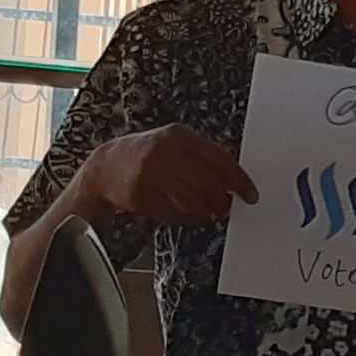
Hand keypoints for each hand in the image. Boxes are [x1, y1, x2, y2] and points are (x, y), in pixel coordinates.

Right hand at [72, 126, 260, 226]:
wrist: (106, 167)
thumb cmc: (147, 155)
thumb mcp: (175, 144)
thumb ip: (204, 154)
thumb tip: (237, 172)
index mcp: (179, 136)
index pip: (219, 159)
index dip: (238, 179)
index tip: (249, 193)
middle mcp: (164, 152)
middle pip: (208, 184)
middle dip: (222, 201)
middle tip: (226, 208)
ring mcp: (150, 175)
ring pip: (192, 203)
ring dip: (205, 213)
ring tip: (207, 213)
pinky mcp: (140, 196)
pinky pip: (173, 215)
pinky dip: (186, 220)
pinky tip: (186, 215)